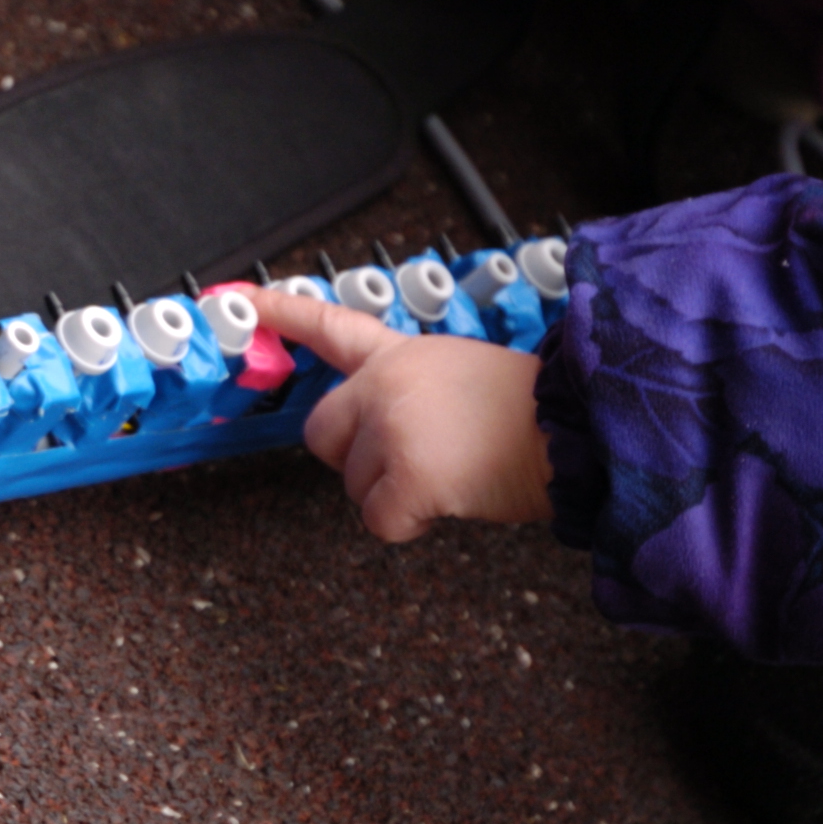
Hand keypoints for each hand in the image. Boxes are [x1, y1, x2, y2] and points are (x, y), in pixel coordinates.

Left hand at [244, 288, 551, 541]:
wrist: (580, 429)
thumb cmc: (537, 412)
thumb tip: (390, 432)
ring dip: (397, 493)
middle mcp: (386, 385)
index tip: (242, 300)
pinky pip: (381, 520)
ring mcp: (392, 427)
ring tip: (457, 470)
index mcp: (403, 355)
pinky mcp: (407, 474)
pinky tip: (455, 498)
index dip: (284, 313)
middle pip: (322, 433)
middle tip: (416, 459)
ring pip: (355, 485)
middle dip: (357, 459)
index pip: (332, 327)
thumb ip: (410, 391)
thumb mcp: (462, 373)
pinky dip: (414, 523)